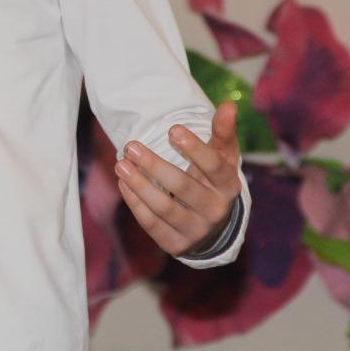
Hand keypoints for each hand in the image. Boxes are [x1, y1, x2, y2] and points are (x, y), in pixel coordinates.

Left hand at [115, 101, 242, 255]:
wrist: (211, 226)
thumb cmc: (212, 180)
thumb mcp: (222, 157)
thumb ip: (222, 132)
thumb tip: (229, 105)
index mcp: (228, 186)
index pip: (214, 166)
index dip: (195, 148)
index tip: (172, 129)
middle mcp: (216, 211)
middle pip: (183, 188)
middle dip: (154, 166)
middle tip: (131, 146)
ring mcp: (197, 231)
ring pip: (164, 208)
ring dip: (139, 185)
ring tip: (121, 165)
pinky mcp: (177, 245)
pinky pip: (152, 224)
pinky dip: (135, 204)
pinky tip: (124, 184)